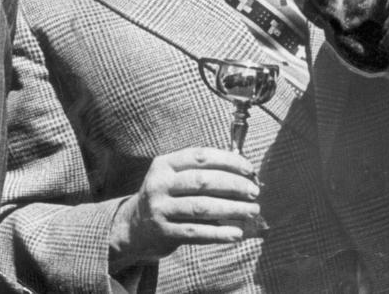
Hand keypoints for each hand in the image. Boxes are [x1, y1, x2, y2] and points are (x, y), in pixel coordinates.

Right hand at [108, 147, 259, 272]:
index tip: (249, 169)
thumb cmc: (167, 196)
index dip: (228, 161)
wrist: (134, 227)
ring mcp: (160, 209)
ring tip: (252, 211)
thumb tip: (243, 172)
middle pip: (203, 181)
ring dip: (231, 209)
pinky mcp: (163, 232)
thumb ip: (202, 171)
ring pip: (202, 207)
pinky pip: (196, 232)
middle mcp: (160, 184)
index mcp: (165, 163)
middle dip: (234, 185)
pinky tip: (236, 233)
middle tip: (254, 192)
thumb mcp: (175, 176)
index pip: (201, 156)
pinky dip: (219, 233)